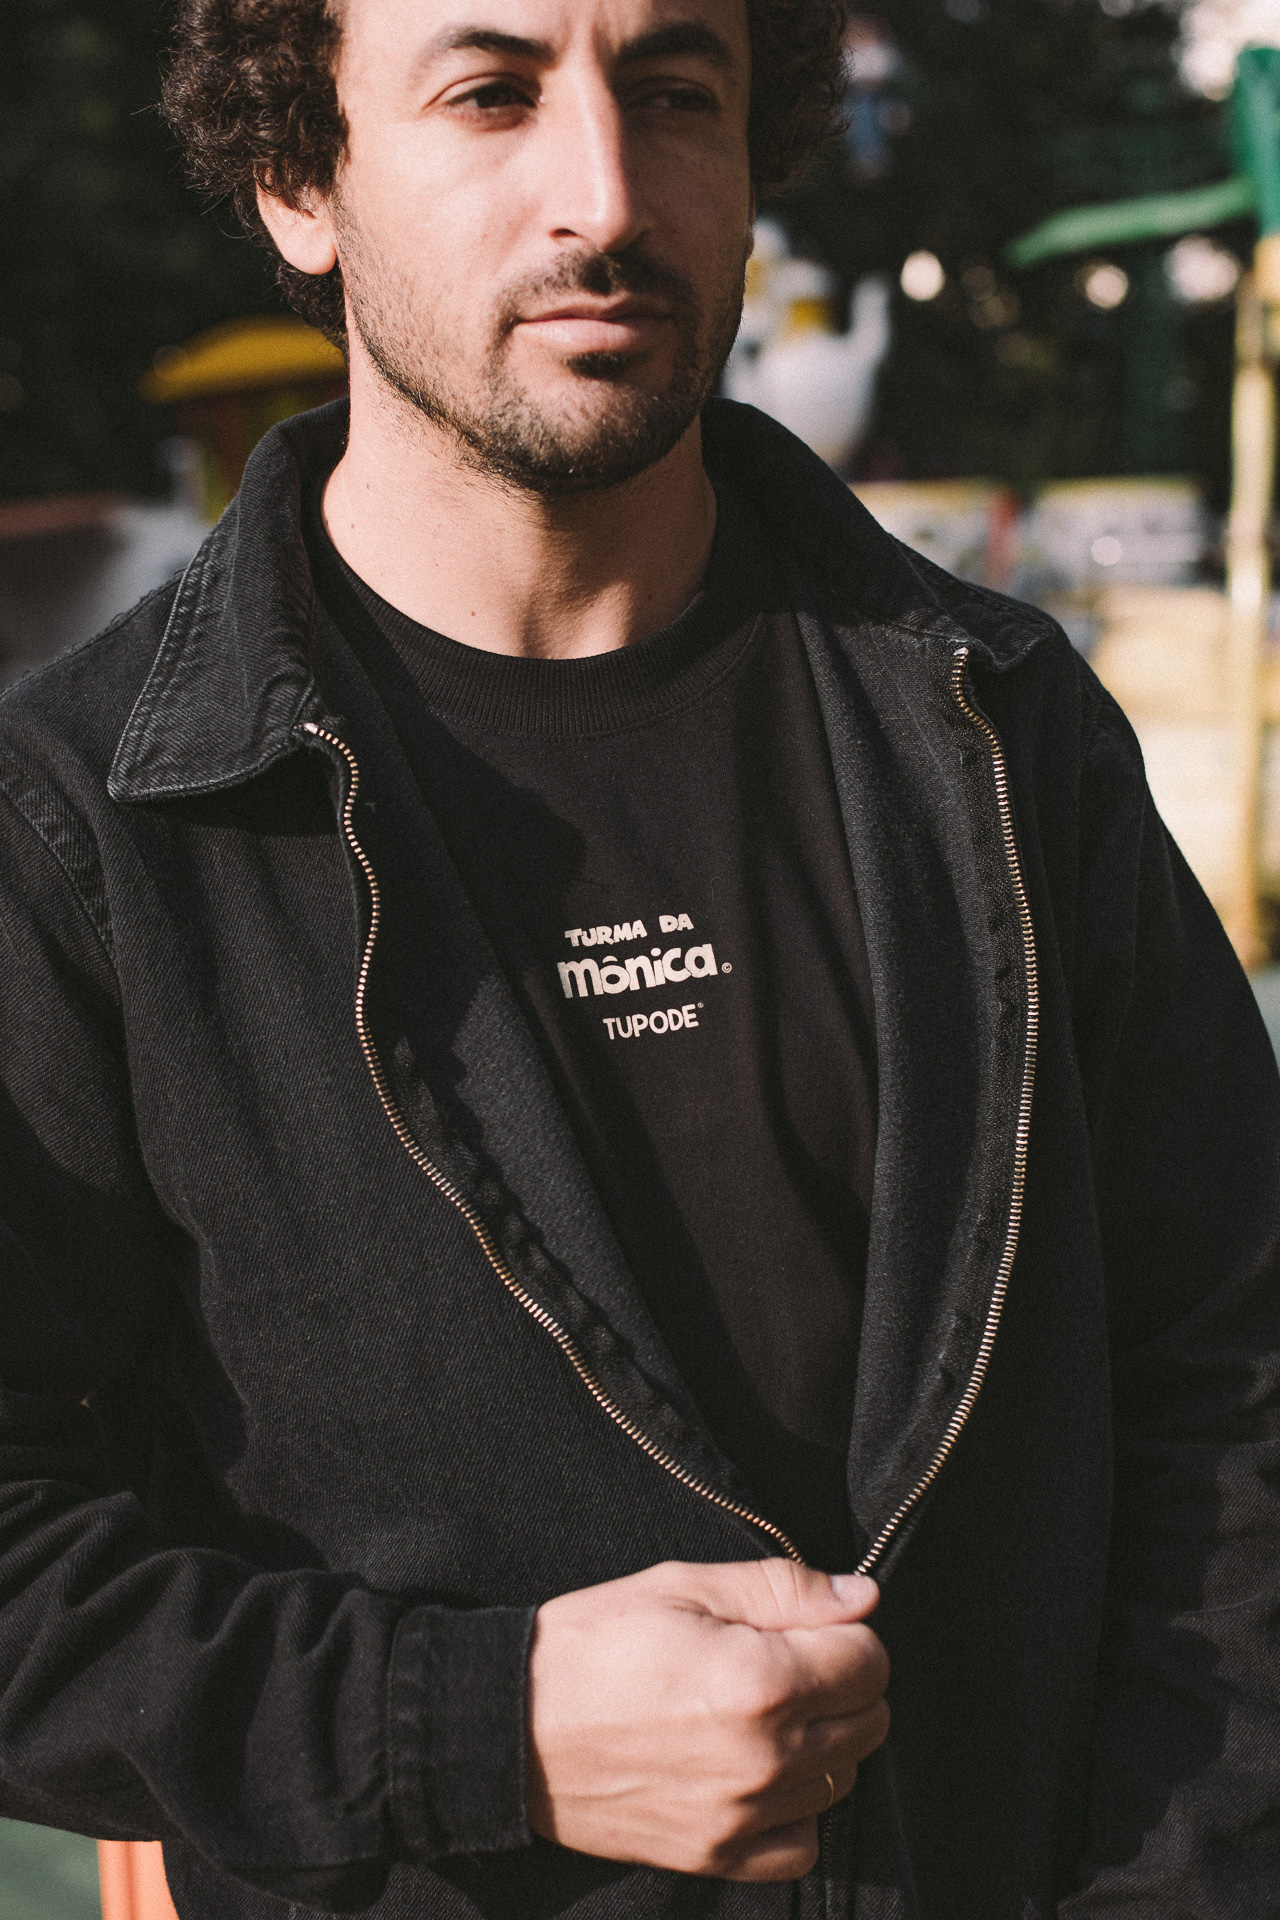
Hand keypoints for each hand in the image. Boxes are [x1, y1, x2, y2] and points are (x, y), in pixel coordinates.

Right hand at [525, 1558, 889, 1880]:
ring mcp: (743, 1817)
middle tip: (786, 1660)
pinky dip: (796, 1808)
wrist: (513, 1725)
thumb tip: (860, 1596)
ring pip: (842, 1779)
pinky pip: (803, 1842)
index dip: (846, 1633)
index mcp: (761, 1681)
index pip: (870, 1661)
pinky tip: (758, 1770)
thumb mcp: (684, 1584)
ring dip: (822, 1741)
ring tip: (762, 1710)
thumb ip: (782, 1588)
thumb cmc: (594, 1642)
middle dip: (842, 1683)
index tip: (808, 1625)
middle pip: (869, 1722)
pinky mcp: (717, 1856)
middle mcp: (765, 1759)